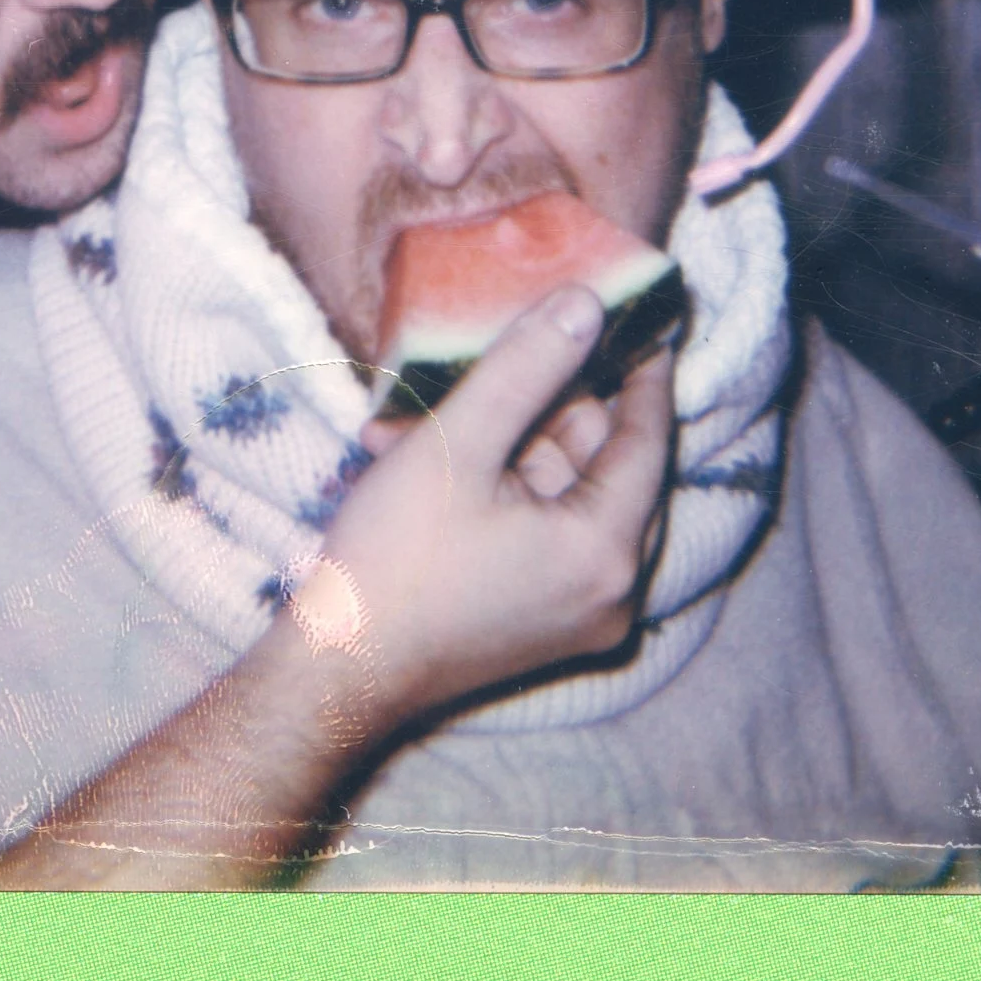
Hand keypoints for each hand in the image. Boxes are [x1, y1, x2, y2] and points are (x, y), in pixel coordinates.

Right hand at [316, 287, 678, 729]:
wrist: (333, 677)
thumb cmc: (391, 562)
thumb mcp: (456, 445)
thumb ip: (528, 366)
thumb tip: (587, 303)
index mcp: (607, 551)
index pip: (647, 438)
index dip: (638, 368)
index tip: (631, 312)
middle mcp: (611, 590)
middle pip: (601, 464)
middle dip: (542, 404)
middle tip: (494, 352)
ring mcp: (577, 612)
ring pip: (559, 493)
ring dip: (499, 444)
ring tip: (415, 420)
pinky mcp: (541, 622)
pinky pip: (538, 531)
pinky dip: (491, 489)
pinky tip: (417, 458)